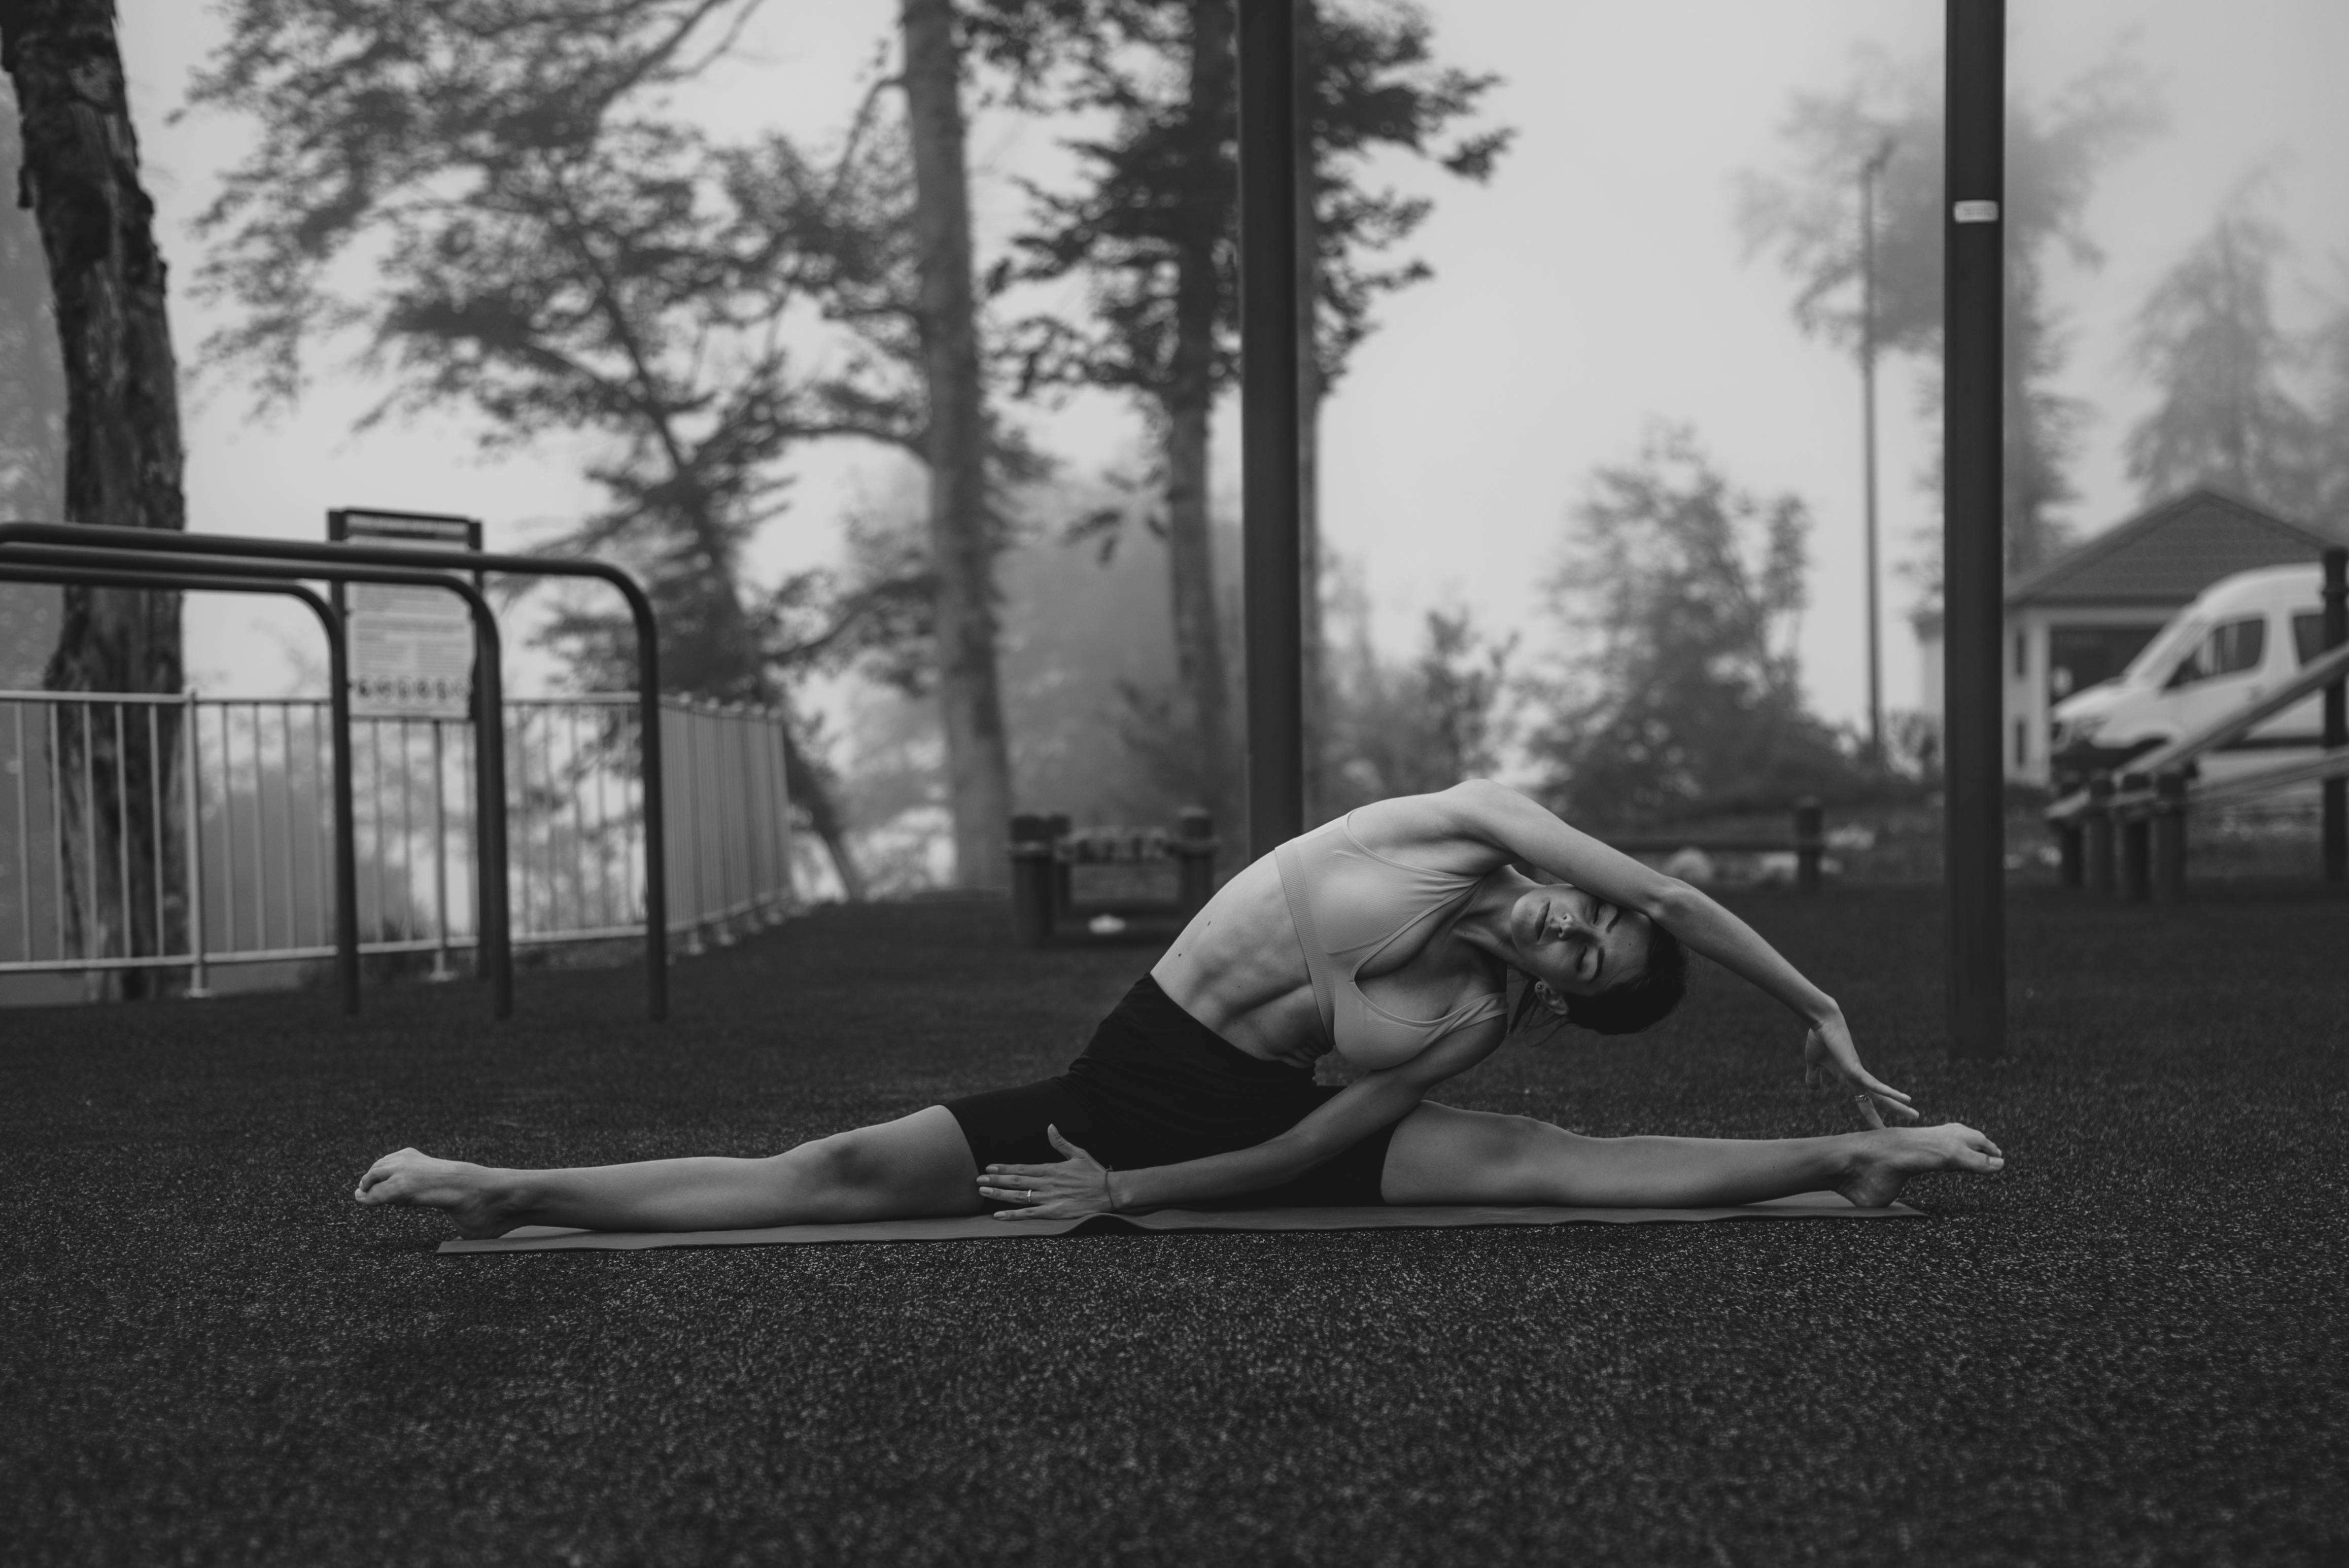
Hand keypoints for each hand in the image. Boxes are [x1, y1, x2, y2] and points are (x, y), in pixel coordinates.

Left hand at [977, 1125, 1116, 1219]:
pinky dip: (1013, 1215)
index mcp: (1051, 1169)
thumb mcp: (1078, 1154)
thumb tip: (1050, 1127)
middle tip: (978, 1180)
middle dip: (995, 1180)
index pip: (1022, 1168)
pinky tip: (999, 1216)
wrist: (1110, 1192)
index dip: (1004, 1168)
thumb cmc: (1094, 1173)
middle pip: (1015, 1181)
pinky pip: (1029, 1215)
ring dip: (999, 1194)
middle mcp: (1047, 1183)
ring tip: (983, 1191)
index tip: (989, 1167)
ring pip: (1018, 1196)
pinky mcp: (1054, 1213)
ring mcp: (1049, 1198)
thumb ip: (1061, 1142)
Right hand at [1802, 1011, 1918, 1126]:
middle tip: (1915, 1117)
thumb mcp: (1813, 1063)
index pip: (1864, 1101)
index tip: (1882, 1127)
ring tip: (1915, 1114)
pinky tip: (1901, 1097)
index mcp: (1849, 1079)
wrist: (1822, 1022)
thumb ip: (1814, 1076)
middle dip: (1897, 1110)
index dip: (1873, 1115)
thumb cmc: (1818, 1039)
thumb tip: (1813, 1089)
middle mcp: (1858, 1078)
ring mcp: (1858, 1074)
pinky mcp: (1855, 1069)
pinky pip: (1873, 1084)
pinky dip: (1886, 1092)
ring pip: (1882, 1094)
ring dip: (1899, 1105)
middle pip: (1880, 1099)